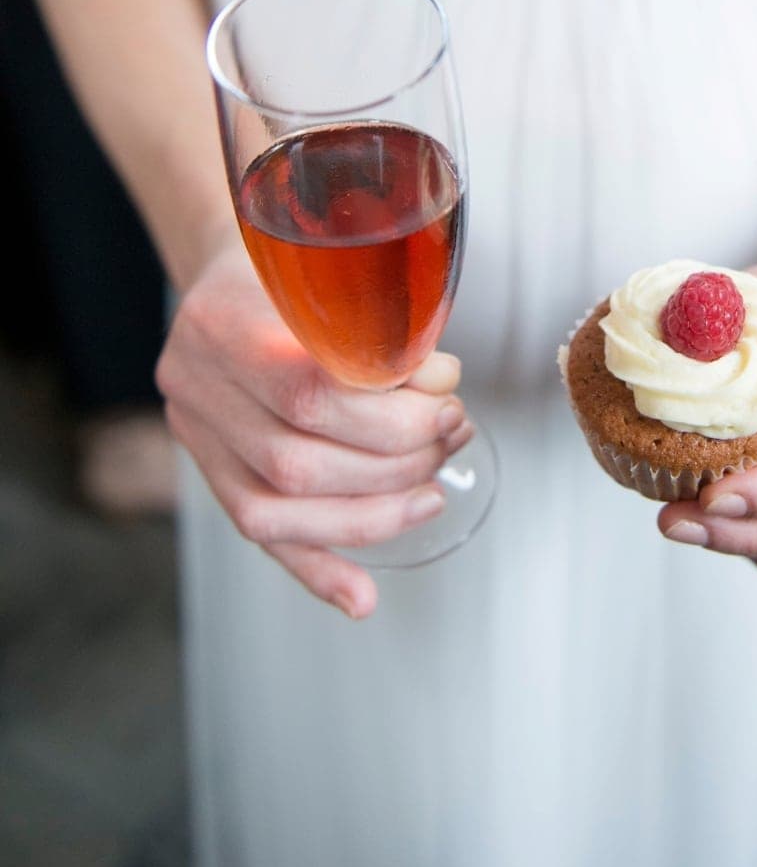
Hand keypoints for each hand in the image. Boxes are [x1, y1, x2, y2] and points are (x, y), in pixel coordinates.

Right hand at [156, 244, 473, 616]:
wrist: (233, 269)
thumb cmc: (300, 268)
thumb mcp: (343, 275)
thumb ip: (389, 335)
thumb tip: (443, 389)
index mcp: (225, 323)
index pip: (308, 393)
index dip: (389, 416)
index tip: (448, 407)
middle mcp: (195, 383)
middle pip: (296, 460)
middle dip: (394, 464)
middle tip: (452, 438)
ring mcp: (194, 431)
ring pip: (276, 508)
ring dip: (372, 513)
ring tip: (433, 488)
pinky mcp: (208, 468)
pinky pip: (259, 532)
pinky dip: (317, 567)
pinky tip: (361, 597)